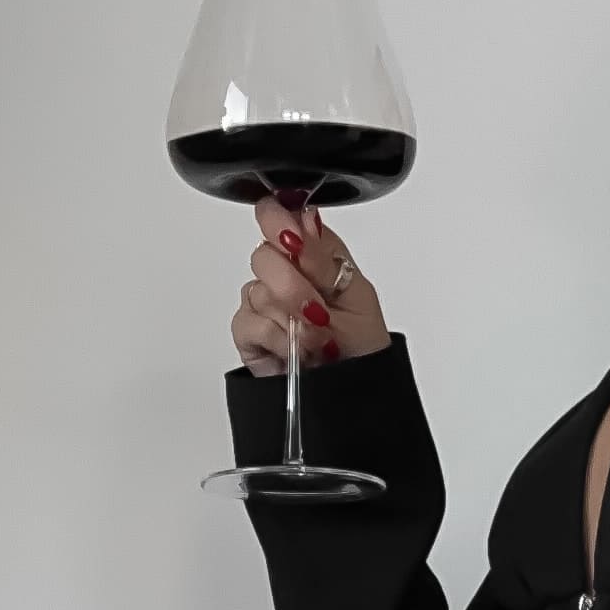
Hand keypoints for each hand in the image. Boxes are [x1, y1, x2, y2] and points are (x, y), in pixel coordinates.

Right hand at [232, 194, 392, 369]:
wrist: (353, 391)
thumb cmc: (361, 343)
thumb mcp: (355, 294)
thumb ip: (323, 257)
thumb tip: (304, 219)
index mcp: (312, 254)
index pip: (283, 218)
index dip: (280, 223)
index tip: (292, 241)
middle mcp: (284, 272)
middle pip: (264, 255)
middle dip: (293, 287)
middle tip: (318, 313)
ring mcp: (263, 301)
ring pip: (258, 291)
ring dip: (293, 321)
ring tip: (318, 341)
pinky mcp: (248, 331)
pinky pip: (248, 322)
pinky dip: (278, 339)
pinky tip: (296, 351)